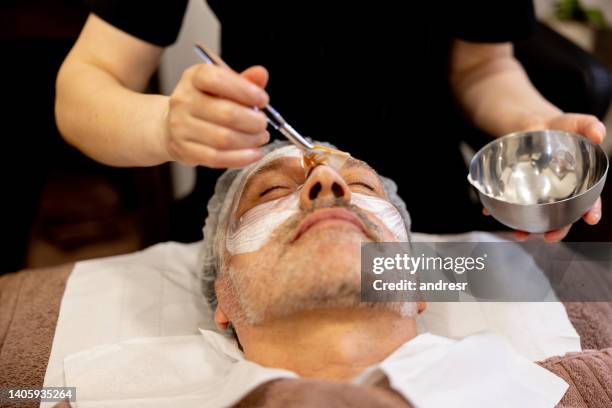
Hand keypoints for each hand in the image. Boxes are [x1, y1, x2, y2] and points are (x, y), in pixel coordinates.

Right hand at [165, 59, 270, 167]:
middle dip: (253, 121)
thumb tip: (261, 73)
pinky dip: (240, 158)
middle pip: (226, 114)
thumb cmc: (205, 103)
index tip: (263, 100)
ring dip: (250, 140)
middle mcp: (183, 101)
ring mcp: (181, 127)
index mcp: (193, 78)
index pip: (216, 80)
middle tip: (263, 124)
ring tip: (260, 138)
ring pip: (223, 139)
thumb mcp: (222, 87)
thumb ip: (244, 80)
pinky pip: (216, 158)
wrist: (171, 125)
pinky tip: (254, 153)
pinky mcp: (185, 150)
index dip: (244, 90)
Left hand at [485, 113, 605, 241]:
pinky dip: (499, 209)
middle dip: (558, 229)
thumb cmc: (561, 129)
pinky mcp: (518, 189)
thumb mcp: (577, 124)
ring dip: (528, 227)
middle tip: (550, 236)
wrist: (535, 126)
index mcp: (580, 183)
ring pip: (535, 216)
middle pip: (562, 216)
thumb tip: (599, 134)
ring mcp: (538, 194)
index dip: (590, 210)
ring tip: (520, 234)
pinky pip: (509, 202)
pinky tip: (490, 213)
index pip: (588, 200)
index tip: (591, 218)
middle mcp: (560, 193)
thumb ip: (589, 127)